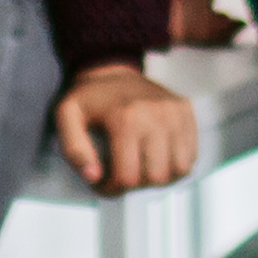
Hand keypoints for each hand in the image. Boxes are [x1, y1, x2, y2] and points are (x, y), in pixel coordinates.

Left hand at [56, 62, 198, 189]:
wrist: (111, 68)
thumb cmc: (89, 98)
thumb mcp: (66, 118)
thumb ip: (74, 150)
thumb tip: (93, 177)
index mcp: (125, 118)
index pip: (128, 176)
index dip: (112, 189)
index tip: (103, 182)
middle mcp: (155, 114)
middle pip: (156, 177)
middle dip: (136, 184)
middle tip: (122, 173)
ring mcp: (174, 112)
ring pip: (179, 169)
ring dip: (159, 177)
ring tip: (141, 167)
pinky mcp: (185, 110)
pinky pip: (191, 155)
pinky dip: (175, 164)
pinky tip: (157, 156)